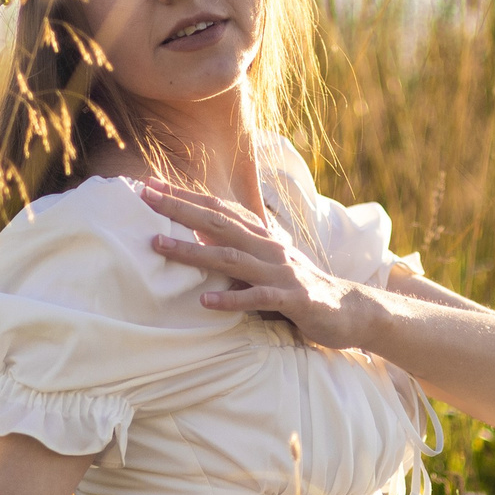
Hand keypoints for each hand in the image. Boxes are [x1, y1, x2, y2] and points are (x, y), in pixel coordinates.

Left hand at [140, 178, 383, 352]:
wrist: (349, 310)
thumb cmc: (299, 287)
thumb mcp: (265, 263)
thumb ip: (236, 247)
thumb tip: (197, 232)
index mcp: (261, 237)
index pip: (217, 209)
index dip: (184, 196)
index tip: (149, 185)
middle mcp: (268, 247)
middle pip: (218, 222)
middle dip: (179, 209)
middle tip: (145, 197)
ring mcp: (280, 272)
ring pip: (230, 257)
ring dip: (192, 251)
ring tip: (158, 246)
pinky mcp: (293, 299)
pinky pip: (257, 298)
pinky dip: (230, 299)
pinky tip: (205, 301)